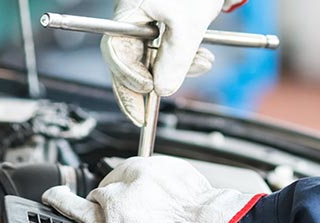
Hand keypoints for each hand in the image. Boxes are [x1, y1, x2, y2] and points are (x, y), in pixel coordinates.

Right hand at [103, 0, 245, 125]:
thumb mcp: (189, 25)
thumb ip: (175, 59)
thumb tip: (161, 90)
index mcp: (129, 11)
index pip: (116, 52)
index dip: (127, 80)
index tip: (144, 100)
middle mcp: (133, 17)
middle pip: (130, 60)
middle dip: (149, 83)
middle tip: (149, 113)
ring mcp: (148, 22)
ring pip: (152, 58)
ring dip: (177, 68)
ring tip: (203, 64)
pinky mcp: (164, 26)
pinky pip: (166, 50)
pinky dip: (184, 58)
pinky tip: (203, 58)